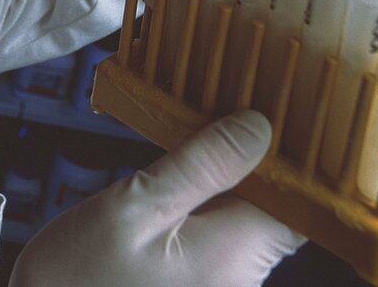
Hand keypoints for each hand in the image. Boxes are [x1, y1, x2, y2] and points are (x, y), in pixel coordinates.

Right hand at [9, 110, 304, 286]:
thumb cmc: (75, 280)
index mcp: (232, 255)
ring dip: (228, 180)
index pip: (302, 201)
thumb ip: (199, 167)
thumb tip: (258, 127)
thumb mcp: (132, 208)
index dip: (297, 155)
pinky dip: (207, 204)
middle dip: (255, 160)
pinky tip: (181, 179)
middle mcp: (238, 279)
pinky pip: (219, 237)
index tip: (279, 110)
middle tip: (229, 108)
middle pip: (274, 207)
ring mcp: (218, 286)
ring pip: (246, 220)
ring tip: (199, 135)